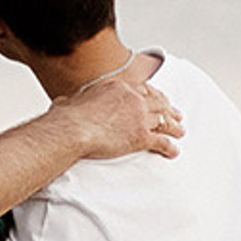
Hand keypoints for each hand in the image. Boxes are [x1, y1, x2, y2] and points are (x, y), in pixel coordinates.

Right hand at [69, 65, 183, 161]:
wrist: (73, 129)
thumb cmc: (68, 118)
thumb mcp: (69, 102)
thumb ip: (71, 102)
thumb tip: (61, 103)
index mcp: (119, 88)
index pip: (143, 90)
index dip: (154, 96)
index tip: (159, 99)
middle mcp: (134, 99)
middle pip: (158, 103)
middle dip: (169, 109)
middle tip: (176, 114)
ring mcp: (139, 117)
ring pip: (164, 120)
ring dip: (174, 127)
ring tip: (180, 132)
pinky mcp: (141, 136)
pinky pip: (161, 141)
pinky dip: (169, 147)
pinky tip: (174, 151)